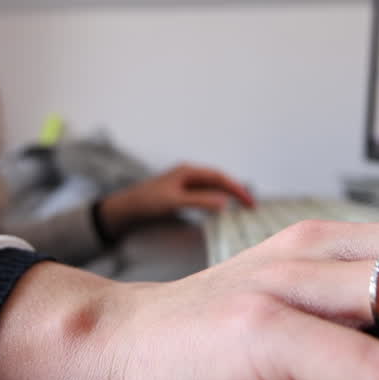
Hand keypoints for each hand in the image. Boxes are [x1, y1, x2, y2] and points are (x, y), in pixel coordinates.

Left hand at [98, 163, 255, 236]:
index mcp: (188, 171)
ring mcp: (185, 182)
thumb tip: (224, 202)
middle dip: (236, 191)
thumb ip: (199, 201)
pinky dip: (217, 199)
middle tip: (252, 206)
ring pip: (213, 186)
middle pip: (218, 180)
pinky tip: (222, 207)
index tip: (249, 201)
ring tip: (243, 207)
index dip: (236, 188)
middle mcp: (188, 173)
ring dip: (228, 195)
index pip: (219, 177)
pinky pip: (205, 193)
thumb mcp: (174, 201)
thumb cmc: (147, 202)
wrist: (127, 207)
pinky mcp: (182, 191)